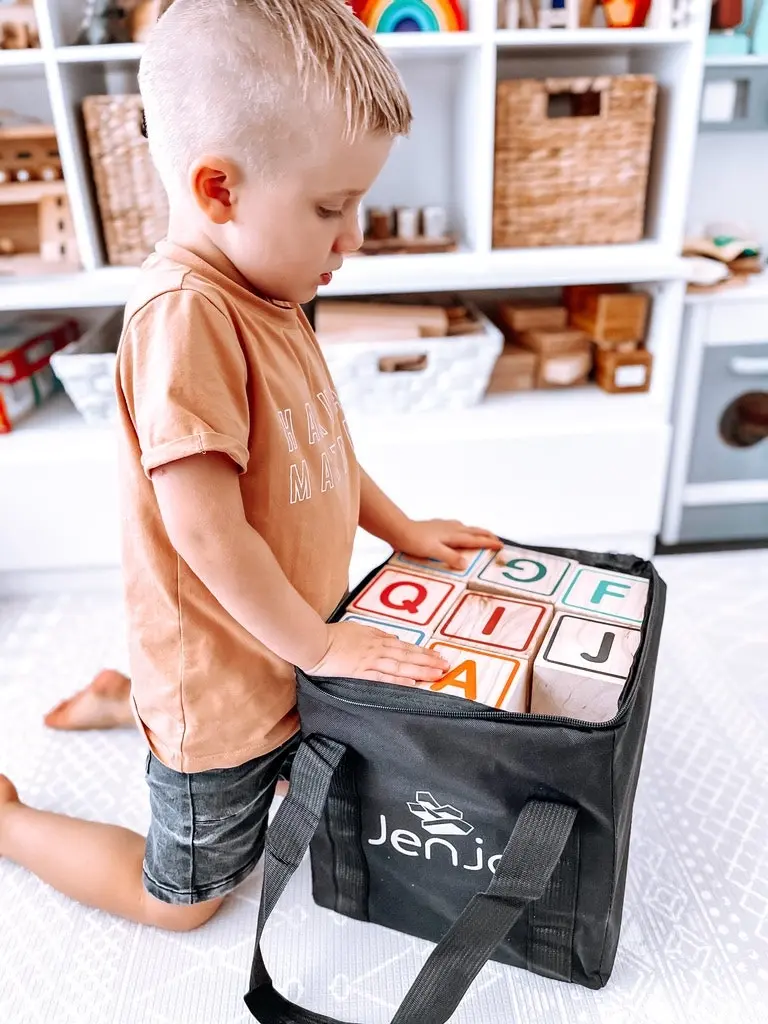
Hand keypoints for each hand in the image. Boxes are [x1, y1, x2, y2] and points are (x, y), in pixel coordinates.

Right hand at [304, 621, 448, 686]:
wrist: (314, 642)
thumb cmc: (331, 635)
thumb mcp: (357, 629)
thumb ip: (376, 634)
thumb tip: (392, 639)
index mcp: (376, 639)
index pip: (405, 647)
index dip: (422, 652)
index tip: (437, 656)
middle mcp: (377, 649)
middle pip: (408, 655)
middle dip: (428, 661)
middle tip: (446, 666)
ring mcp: (370, 660)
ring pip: (401, 665)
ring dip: (420, 669)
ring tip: (437, 674)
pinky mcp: (360, 672)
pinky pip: (383, 677)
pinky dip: (399, 679)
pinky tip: (412, 682)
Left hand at [396, 519, 502, 570]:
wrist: (399, 529)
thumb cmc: (415, 541)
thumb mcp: (434, 551)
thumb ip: (450, 557)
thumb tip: (466, 564)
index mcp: (454, 535)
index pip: (476, 540)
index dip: (489, 543)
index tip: (501, 545)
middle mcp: (452, 528)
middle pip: (474, 530)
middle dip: (486, 534)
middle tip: (496, 539)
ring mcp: (444, 525)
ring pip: (466, 527)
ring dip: (476, 531)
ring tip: (481, 535)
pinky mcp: (436, 526)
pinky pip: (456, 527)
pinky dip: (463, 530)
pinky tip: (457, 531)